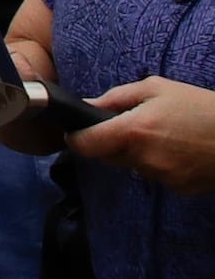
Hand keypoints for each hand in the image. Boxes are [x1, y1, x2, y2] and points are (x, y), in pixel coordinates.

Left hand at [70, 78, 214, 191]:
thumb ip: (117, 98)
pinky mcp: (180, 189)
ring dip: (139, 153)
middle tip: (133, 125)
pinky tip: (179, 150)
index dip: (77, 139)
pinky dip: (160, 164)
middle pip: (109, 156)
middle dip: (112, 142)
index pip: (87, 145)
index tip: (76, 132)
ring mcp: (163, 178)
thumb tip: (88, 106)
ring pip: (134, 166)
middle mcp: (144, 159)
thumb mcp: (156, 89)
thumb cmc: (201, 107)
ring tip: (165, 134)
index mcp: (134, 132)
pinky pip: (158, 176)